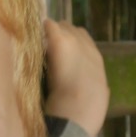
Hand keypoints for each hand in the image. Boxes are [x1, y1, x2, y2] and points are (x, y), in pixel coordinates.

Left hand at [42, 20, 108, 136]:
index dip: (74, 46)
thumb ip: (98, 89)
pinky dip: (43, 29)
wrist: (77, 110)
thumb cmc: (87, 111)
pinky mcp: (60, 40)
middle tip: (49, 48)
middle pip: (74, 31)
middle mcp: (88, 47)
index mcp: (97, 61)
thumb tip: (101, 90)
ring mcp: (74, 41)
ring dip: (53, 33)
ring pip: (63, 26)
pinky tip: (34, 33)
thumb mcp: (99, 97)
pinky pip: (49, 25)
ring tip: (41, 43)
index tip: (62, 55)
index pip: (86, 42)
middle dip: (63, 36)